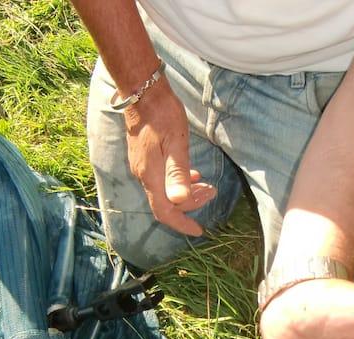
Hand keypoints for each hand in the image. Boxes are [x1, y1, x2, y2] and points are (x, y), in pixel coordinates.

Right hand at [123, 79, 215, 234]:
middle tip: (212, 193)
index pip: (165, 211)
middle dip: (191, 204)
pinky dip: (178, 181)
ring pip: (165, 191)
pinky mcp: (143, 158)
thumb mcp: (176, 142)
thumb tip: (180, 200)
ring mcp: (142, 166)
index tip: (199, 231)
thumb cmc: (162, 114)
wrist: (141, 92)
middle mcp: (144, 175)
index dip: (182, 224)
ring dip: (186, 192)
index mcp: (152, 175)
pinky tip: (191, 172)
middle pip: (166, 203)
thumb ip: (178, 173)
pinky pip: (161, 179)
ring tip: (206, 184)